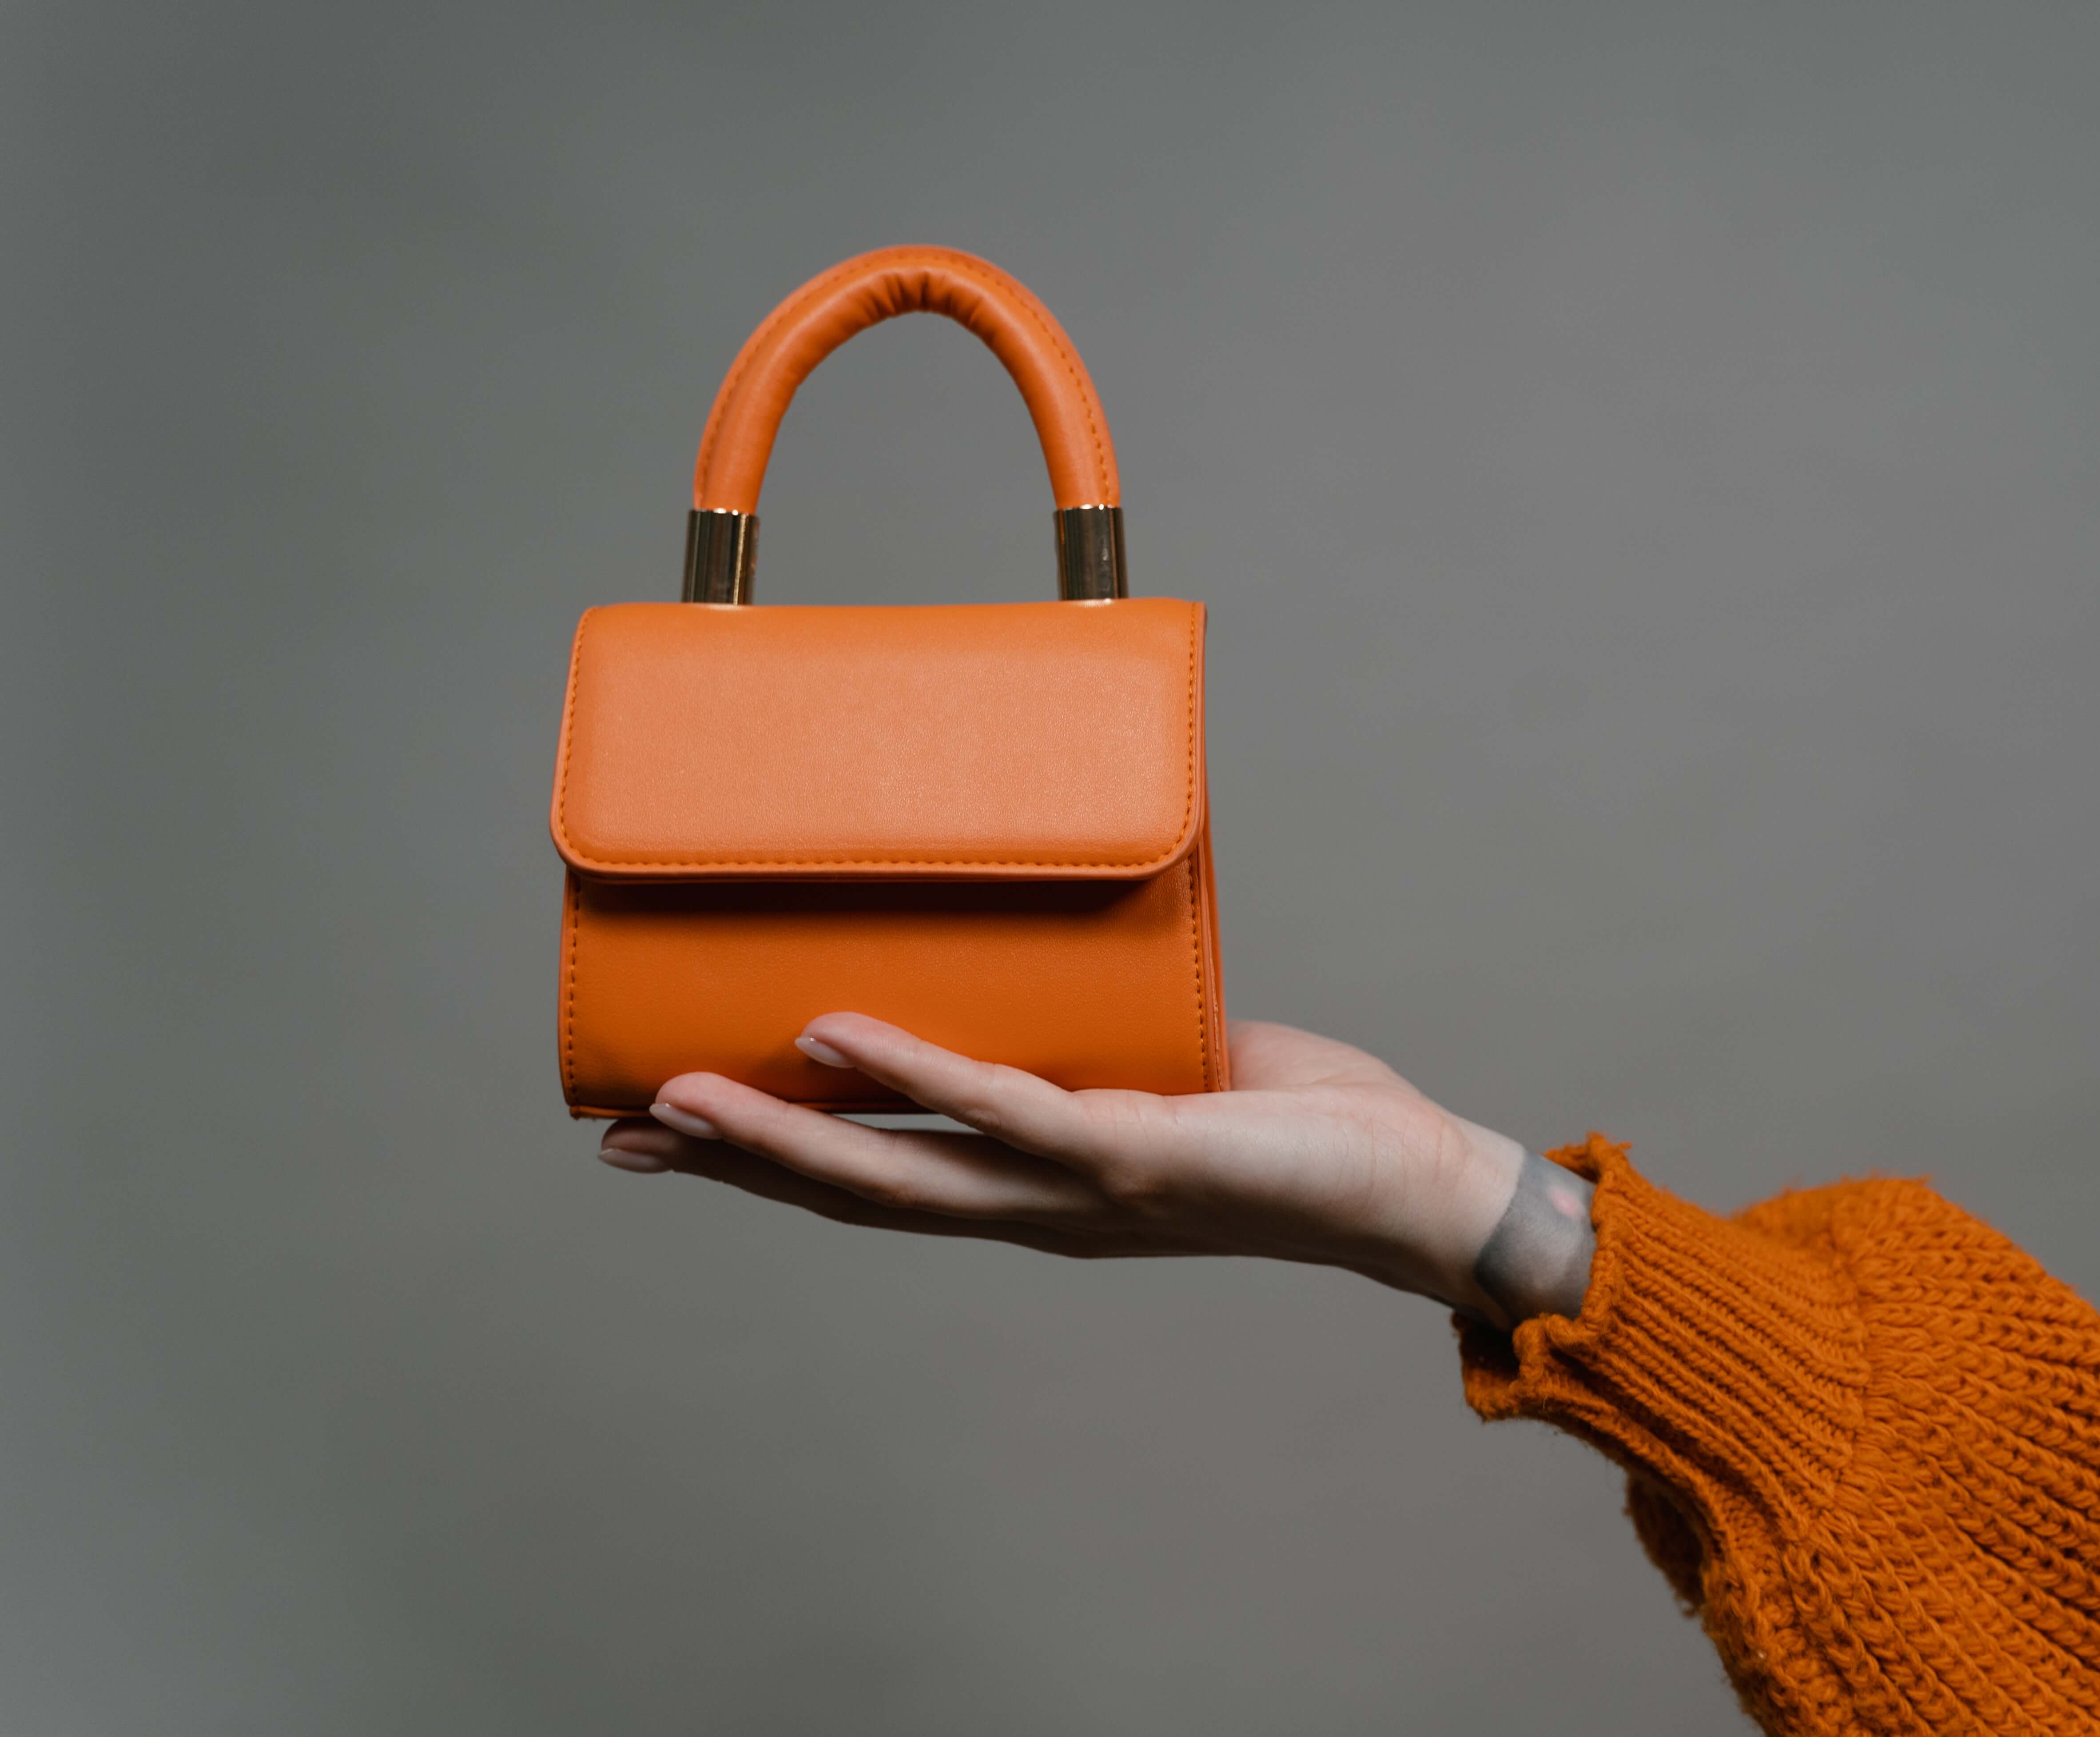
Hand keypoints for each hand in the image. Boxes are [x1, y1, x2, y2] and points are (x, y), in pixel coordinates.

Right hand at [594, 1015, 1594, 1327]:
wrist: (1406, 1185)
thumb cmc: (1291, 1124)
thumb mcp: (1160, 1074)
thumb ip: (1089, 1040)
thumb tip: (1042, 955)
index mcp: (1036, 1188)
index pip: (878, 1179)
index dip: (770, 1163)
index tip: (668, 1134)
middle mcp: (1037, 1206)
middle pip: (854, 1192)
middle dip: (734, 1167)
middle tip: (615, 1140)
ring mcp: (1077, 1189)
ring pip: (899, 1169)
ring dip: (781, 1133)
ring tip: (673, 1099)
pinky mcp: (1132, 1154)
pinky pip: (1002, 1108)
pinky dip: (914, 1072)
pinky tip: (834, 1035)